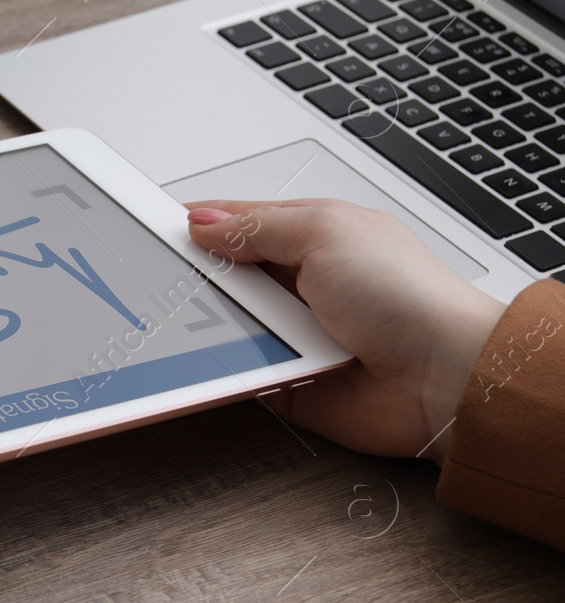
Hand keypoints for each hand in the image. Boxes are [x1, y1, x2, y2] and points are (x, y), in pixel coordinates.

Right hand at [186, 199, 505, 459]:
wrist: (446, 380)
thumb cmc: (411, 299)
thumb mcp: (325, 233)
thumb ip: (257, 226)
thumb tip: (203, 222)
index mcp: (313, 236)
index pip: (239, 222)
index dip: (198, 223)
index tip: (156, 229)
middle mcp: (302, 283)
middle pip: (225, 275)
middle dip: (198, 278)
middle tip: (169, 279)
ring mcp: (294, 332)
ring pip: (225, 324)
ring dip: (213, 324)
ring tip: (197, 322)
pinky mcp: (288, 379)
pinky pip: (239, 371)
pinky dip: (228, 367)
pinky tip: (220, 360)